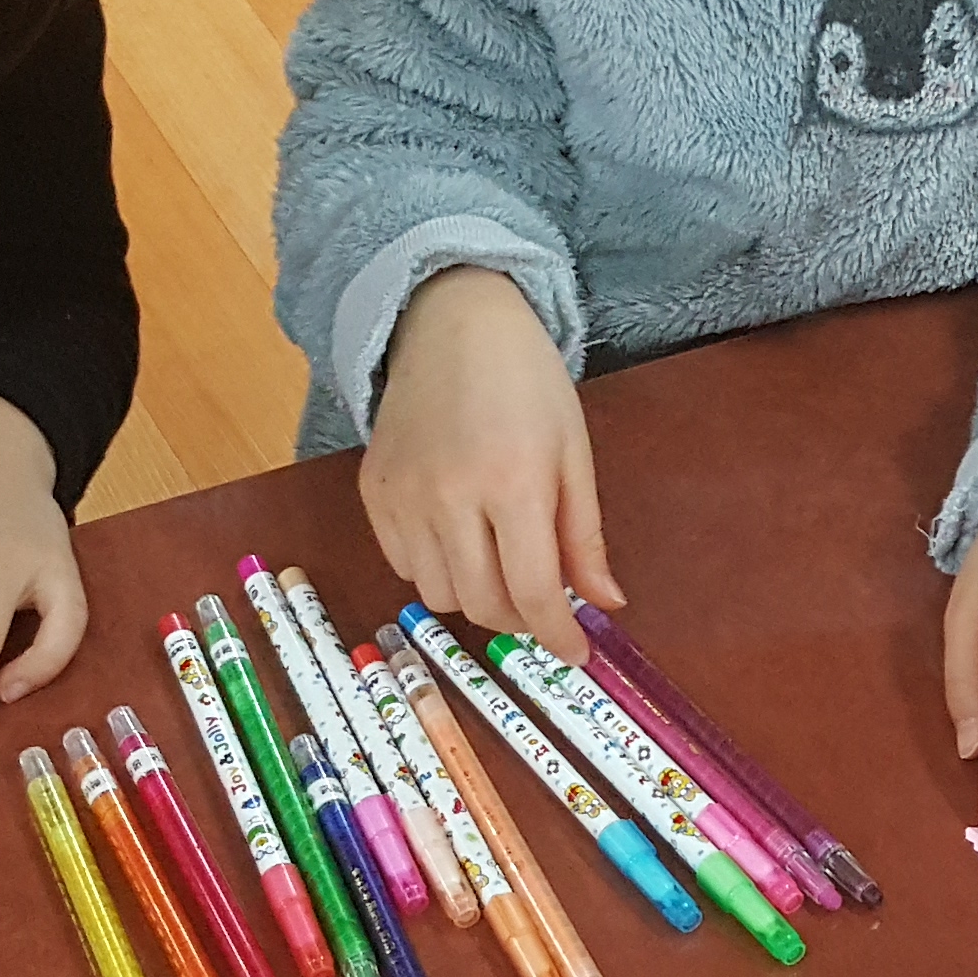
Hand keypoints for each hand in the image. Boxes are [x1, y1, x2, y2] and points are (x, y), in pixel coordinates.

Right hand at [362, 266, 619, 651]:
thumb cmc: (527, 381)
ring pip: (438, 594)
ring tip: (499, 560)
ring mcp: (402, 495)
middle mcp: (449, 496)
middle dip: (521, 618)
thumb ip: (585, 536)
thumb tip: (605, 605)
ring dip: (477, 594)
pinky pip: (402, 564)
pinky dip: (436, 568)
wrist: (451, 321)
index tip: (575, 655)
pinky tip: (458, 537)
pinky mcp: (372, 490)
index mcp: (513, 482)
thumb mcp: (574, 452)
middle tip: (542, 599)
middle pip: (482, 604)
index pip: (534, 590)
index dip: (557, 635)